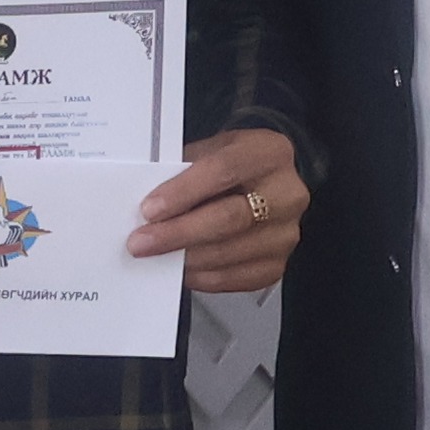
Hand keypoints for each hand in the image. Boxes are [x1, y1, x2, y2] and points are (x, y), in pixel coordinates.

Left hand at [123, 126, 303, 299]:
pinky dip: (202, 277)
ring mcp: (286, 232)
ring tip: (153, 256)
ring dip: (185, 258)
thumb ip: (183, 170)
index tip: (150, 209)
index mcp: (269, 153)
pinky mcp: (277, 264)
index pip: (224, 171)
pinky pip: (235, 279)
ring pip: (230, 252)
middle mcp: (287, 193)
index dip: (184, 192)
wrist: (263, 184)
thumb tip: (146, 202)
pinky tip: (180, 269)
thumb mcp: (210, 150)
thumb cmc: (232, 166)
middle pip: (229, 218)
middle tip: (141, 242)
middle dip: (178, 233)